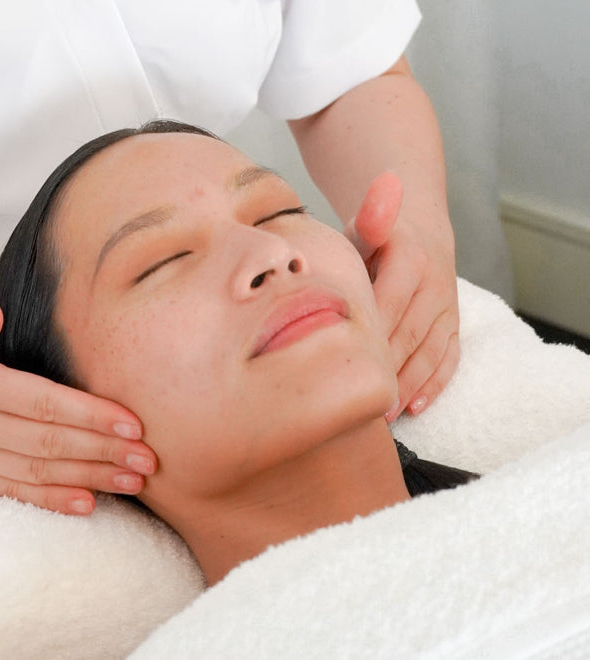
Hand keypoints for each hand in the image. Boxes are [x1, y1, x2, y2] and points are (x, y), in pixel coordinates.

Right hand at [0, 292, 155, 514]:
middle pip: (48, 444)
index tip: (133, 423)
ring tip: (134, 483)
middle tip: (150, 460)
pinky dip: (51, 501)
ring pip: (36, 473)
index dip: (90, 415)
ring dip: (89, 479)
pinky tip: (88, 505)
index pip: (42, 404)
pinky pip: (12, 493)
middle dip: (103, 452)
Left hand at [346, 172, 460, 420]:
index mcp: (411, 259)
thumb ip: (371, 217)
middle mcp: (434, 285)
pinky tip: (414, 408)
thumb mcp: (366, 224)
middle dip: (385, 369)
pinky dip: (433, 384)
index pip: (388, 301)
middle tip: (358, 401)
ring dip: (406, 385)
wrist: (415, 232)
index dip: (369, 333)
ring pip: (429, 352)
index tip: (344, 363)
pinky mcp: (451, 326)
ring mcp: (446, 309)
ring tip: (381, 414)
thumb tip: (385, 187)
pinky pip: (448, 358)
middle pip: (408, 333)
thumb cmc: (373, 238)